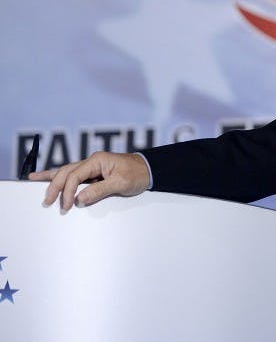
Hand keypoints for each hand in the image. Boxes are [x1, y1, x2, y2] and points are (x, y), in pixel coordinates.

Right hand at [28, 151, 150, 211]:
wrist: (150, 169)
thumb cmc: (138, 174)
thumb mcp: (121, 184)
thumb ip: (99, 191)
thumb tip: (79, 199)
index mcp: (97, 160)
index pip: (75, 176)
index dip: (67, 192)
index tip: (66, 206)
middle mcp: (92, 161)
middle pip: (66, 172)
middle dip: (54, 186)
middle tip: (47, 202)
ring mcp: (92, 166)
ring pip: (67, 171)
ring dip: (51, 178)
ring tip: (33, 179)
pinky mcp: (94, 172)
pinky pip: (74, 175)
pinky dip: (61, 177)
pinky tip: (49, 177)